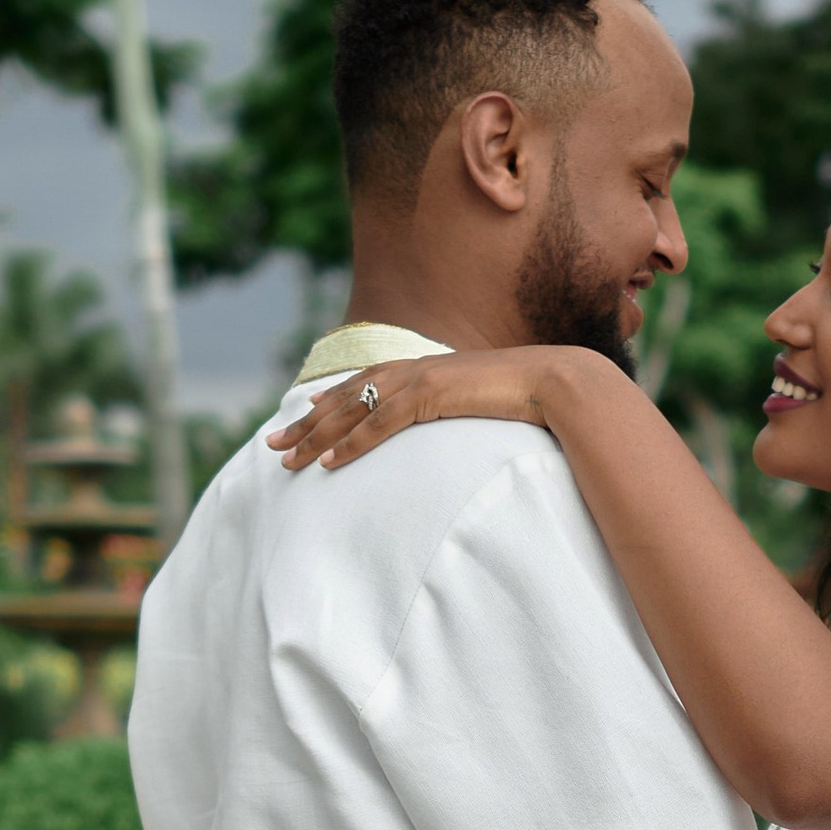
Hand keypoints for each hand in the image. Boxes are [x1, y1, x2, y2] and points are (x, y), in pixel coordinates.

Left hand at [270, 350, 564, 471]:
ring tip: (286, 458)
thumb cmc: (530, 396)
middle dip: (306, 421)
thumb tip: (456, 422)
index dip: (331, 401)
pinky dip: (350, 443)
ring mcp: (420, 380)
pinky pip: (379, 424)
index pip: (365, 385)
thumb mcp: (484, 400)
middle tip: (273, 443)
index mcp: (425, 368)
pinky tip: (328, 461)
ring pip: (353, 410)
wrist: (557, 381)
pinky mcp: (430, 396)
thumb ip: (460, 407)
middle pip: (346, 397)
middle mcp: (414, 369)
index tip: (303, 414)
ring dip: (316, 435)